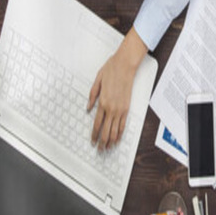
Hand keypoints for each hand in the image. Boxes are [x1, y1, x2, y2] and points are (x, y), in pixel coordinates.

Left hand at [88, 27, 148, 149]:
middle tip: (100, 149)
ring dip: (111, 140)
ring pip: (116, 130)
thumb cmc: (112, 69)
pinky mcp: (128, 107)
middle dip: (103, 142)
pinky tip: (118, 137)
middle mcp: (112, 108)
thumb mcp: (97, 81)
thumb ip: (92, 96)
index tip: (92, 142)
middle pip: (106, 130)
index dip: (94, 135)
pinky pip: (124, 124)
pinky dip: (121, 133)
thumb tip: (88, 108)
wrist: (126, 64)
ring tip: (108, 147)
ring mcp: (121, 109)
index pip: (97, 124)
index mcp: (103, 102)